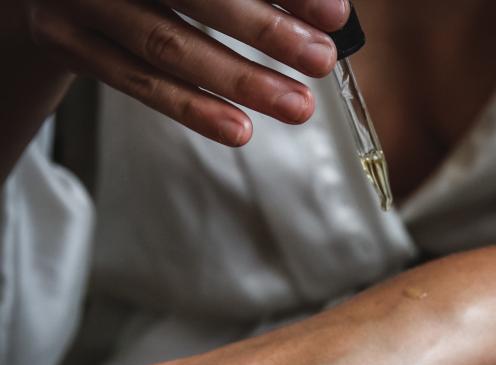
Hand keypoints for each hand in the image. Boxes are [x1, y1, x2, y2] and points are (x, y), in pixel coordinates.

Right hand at [20, 0, 349, 145]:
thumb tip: (325, 11)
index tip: (335, 13)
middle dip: (265, 30)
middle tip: (322, 59)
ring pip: (166, 44)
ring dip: (239, 80)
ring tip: (297, 106)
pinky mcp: (66, 40)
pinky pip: (134, 81)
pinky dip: (190, 108)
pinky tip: (238, 128)